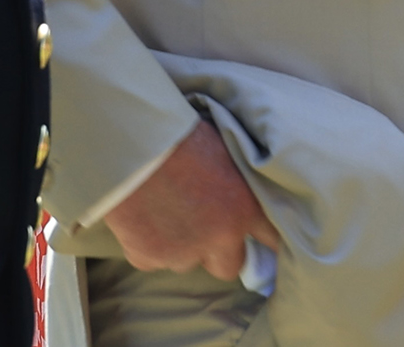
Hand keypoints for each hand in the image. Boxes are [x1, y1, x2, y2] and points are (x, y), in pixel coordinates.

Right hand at [103, 122, 279, 279]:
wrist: (133, 142)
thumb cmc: (182, 136)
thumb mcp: (226, 153)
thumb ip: (239, 184)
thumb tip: (245, 194)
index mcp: (245, 209)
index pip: (271, 240)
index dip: (265, 241)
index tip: (260, 243)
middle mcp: (220, 238)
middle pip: (230, 266)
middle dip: (219, 252)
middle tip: (204, 227)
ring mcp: (182, 253)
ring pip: (187, 262)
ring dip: (182, 247)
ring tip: (165, 212)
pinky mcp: (148, 258)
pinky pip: (152, 260)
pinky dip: (148, 246)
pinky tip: (142, 217)